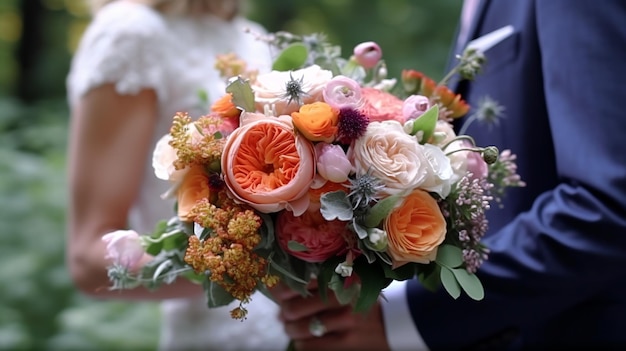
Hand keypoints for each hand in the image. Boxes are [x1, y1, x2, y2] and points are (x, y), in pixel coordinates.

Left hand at [271, 281, 390, 350]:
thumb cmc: (362, 299)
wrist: (394, 324)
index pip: (299, 280)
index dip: (281, 288)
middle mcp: (344, 295)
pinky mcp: (346, 343)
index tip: (279, 291)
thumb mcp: (347, 281)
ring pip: (299, 328)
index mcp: (342, 274)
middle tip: (287, 312)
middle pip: (294, 307)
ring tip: (293, 326)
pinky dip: (301, 343)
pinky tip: (306, 339)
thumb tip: (277, 289)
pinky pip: (308, 346)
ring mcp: (346, 320)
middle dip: (285, 311)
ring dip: (291, 328)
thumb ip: (319, 280)